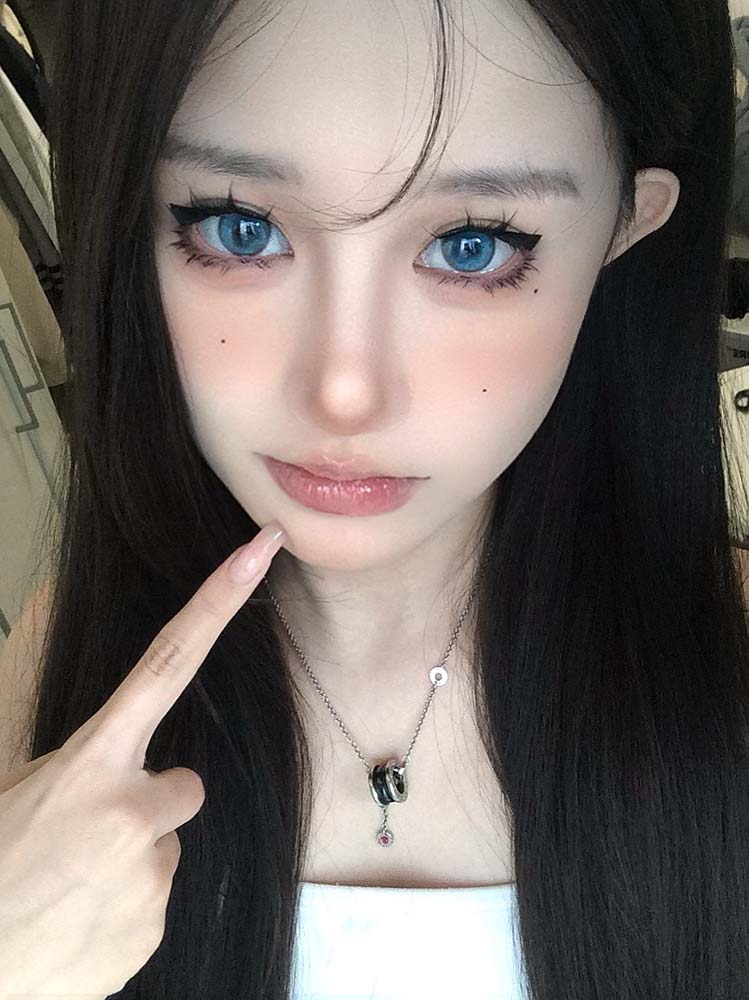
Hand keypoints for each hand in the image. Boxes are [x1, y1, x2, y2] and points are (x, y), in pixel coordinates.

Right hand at [0, 523, 284, 995]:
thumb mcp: (26, 791)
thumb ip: (88, 767)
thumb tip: (135, 766)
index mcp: (91, 762)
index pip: (170, 661)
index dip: (221, 600)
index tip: (264, 549)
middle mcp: (132, 809)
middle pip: (185, 787)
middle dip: (150, 808)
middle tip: (87, 842)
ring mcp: (149, 871)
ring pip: (167, 847)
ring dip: (132, 861)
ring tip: (75, 886)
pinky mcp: (155, 924)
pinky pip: (157, 897)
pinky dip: (127, 905)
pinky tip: (82, 921)